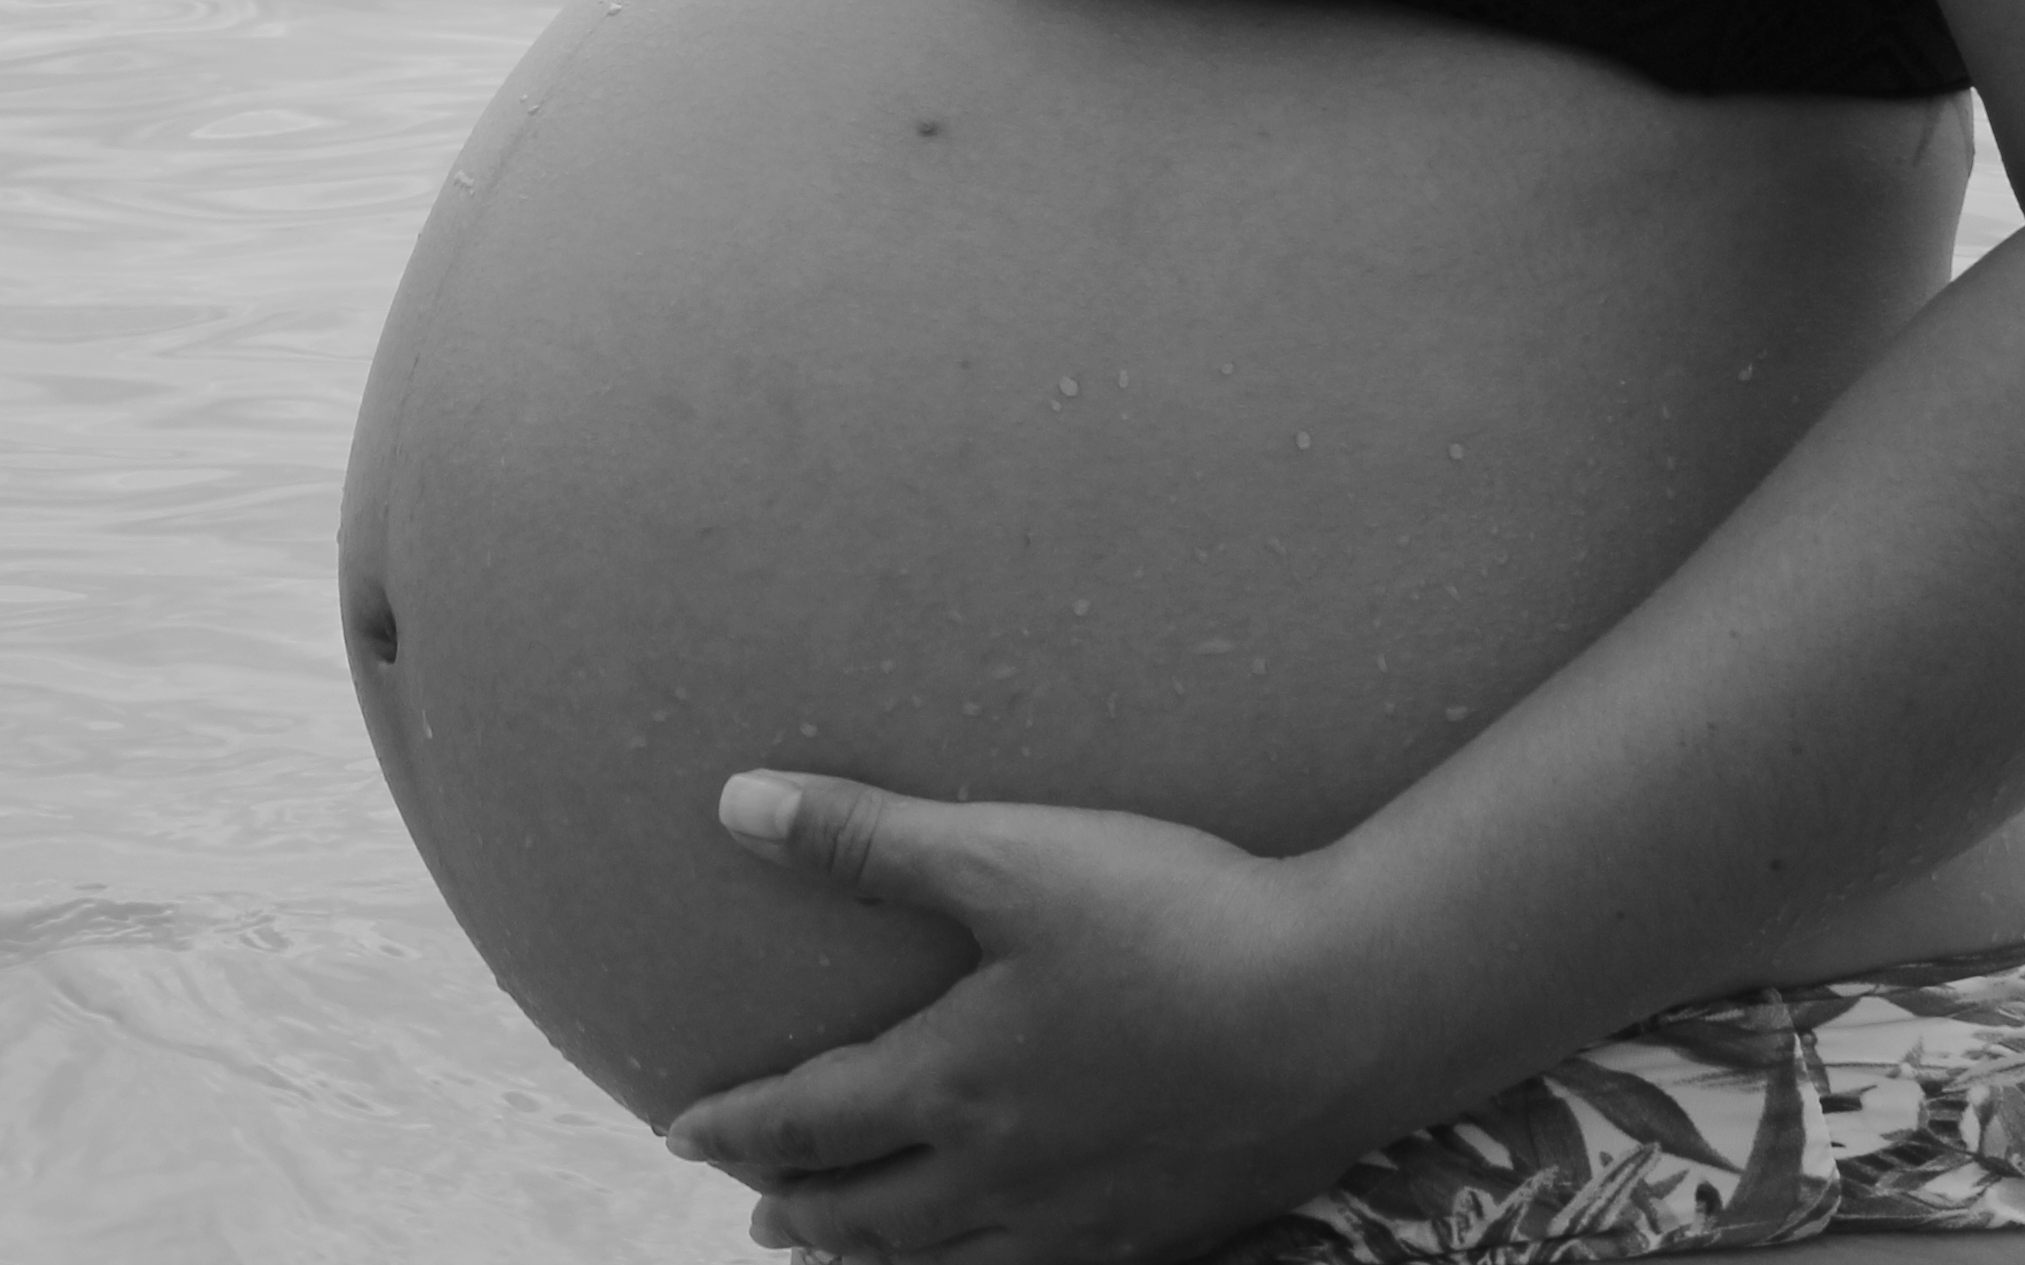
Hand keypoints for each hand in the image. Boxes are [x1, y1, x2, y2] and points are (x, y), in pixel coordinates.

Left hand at [661, 771, 1409, 1264]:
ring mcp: (1091, 1220)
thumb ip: (867, 837)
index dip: (735, 1129)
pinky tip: (1004, 1260)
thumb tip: (736, 805)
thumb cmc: (1171, 923)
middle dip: (803, 1213)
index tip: (681, 1134)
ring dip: (886, 1262)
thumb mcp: (1006, 857)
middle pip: (871, 1220)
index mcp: (955, 1087)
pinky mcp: (1170, 1231)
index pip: (809, 1124)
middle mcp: (1006, 1177)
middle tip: (759, 1212)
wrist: (1344, 1011)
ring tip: (853, 1255)